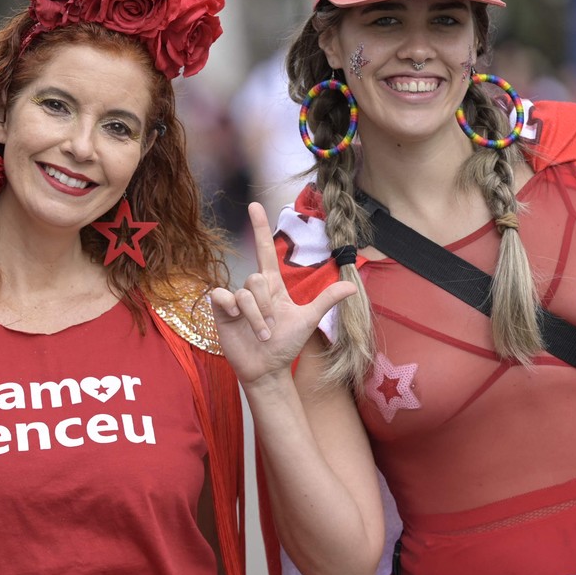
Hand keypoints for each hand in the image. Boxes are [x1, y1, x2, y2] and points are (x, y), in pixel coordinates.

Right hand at [208, 202, 355, 388]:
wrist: (267, 369)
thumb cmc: (286, 344)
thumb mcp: (308, 320)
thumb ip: (326, 300)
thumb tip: (353, 286)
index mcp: (273, 286)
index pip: (264, 251)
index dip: (260, 228)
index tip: (254, 205)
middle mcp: (254, 289)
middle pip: (257, 278)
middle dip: (267, 305)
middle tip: (272, 328)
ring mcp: (237, 300)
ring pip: (244, 292)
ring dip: (256, 316)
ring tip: (262, 334)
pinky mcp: (223, 311)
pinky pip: (222, 296)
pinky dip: (232, 308)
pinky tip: (236, 319)